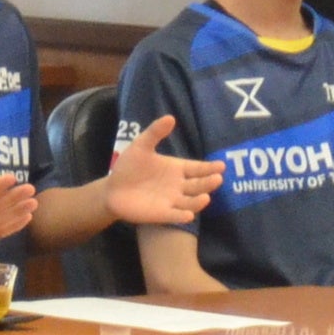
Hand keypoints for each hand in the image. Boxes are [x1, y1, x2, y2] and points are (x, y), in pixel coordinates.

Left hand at [102, 115, 227, 226]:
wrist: (112, 189)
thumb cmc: (129, 167)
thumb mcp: (141, 146)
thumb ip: (155, 133)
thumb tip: (170, 118)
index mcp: (177, 168)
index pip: (198, 168)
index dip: (209, 168)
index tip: (221, 166)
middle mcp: (179, 186)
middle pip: (198, 185)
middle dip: (208, 182)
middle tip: (217, 178)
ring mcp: (172, 201)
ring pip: (190, 202)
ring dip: (198, 201)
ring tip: (205, 197)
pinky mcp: (161, 214)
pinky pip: (174, 216)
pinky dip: (182, 216)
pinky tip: (188, 215)